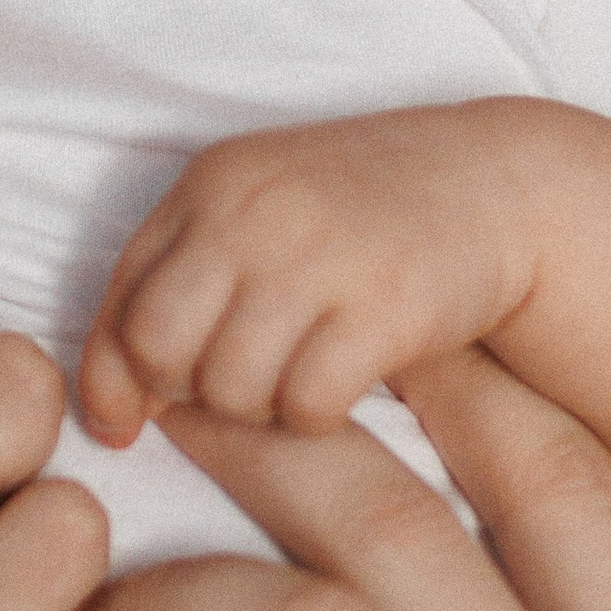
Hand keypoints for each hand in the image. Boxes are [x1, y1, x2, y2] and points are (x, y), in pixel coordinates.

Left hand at [80, 107, 536, 439]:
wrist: (499, 184)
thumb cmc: (362, 215)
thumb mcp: (259, 213)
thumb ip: (183, 282)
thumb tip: (111, 409)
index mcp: (211, 184)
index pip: (118, 302)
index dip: (112, 380)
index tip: (124, 425)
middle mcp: (253, 212)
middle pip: (159, 350)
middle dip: (186, 393)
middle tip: (237, 390)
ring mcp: (318, 257)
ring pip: (231, 390)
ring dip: (260, 409)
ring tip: (300, 377)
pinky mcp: (384, 307)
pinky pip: (307, 407)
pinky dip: (317, 417)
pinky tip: (343, 386)